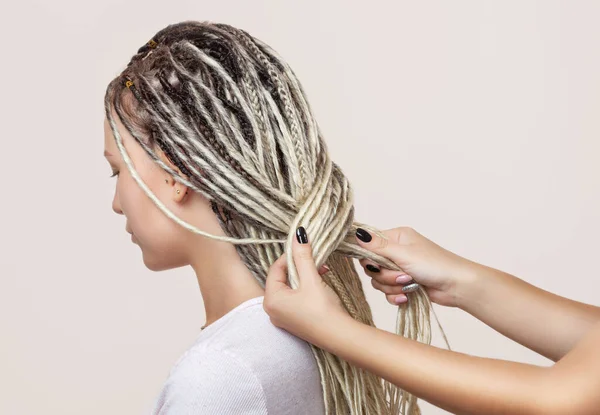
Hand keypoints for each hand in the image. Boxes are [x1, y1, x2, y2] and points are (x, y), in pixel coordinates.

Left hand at [263, 226, 350, 342]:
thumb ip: (303, 256)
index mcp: (271, 300)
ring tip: (321, 271)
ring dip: (304, 276)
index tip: (304, 247)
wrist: (339, 337)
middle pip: (282, 278)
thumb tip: (298, 234)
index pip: (276, 268)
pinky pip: (295, 298)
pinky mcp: (294, 321)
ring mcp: (283, 317)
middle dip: (299, 266)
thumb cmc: (323, 310)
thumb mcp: (311, 279)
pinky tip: (320, 284)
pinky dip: (305, 288)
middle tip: (315, 259)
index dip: (290, 255)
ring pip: (290, 287)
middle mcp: (272, 310)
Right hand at [355, 226, 477, 307]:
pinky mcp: (404, 284)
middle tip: (403, 275)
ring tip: (410, 285)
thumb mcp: (403, 254)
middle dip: (385, 275)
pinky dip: (396, 295)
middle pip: (372, 266)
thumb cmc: (435, 264)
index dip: (370, 258)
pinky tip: (407, 296)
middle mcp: (396, 251)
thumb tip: (356, 233)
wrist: (457, 286)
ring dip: (393, 286)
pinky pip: (388, 292)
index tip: (377, 265)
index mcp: (396, 237)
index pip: (368, 245)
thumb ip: (377, 246)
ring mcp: (400, 268)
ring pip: (379, 281)